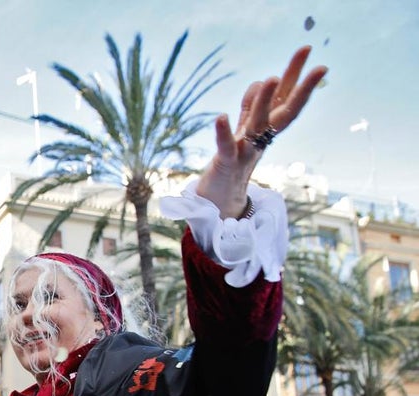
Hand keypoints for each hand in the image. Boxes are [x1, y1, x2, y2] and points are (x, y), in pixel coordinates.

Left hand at [196, 46, 327, 217]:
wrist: (218, 203)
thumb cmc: (232, 165)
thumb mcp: (243, 131)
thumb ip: (251, 107)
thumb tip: (262, 80)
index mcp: (266, 130)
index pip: (286, 99)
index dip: (298, 76)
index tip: (308, 49)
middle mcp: (261, 139)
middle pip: (284, 110)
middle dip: (300, 88)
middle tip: (319, 66)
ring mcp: (246, 151)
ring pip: (258, 124)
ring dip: (264, 103)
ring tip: (271, 78)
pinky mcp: (226, 164)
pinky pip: (227, 147)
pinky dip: (224, 132)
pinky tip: (221, 116)